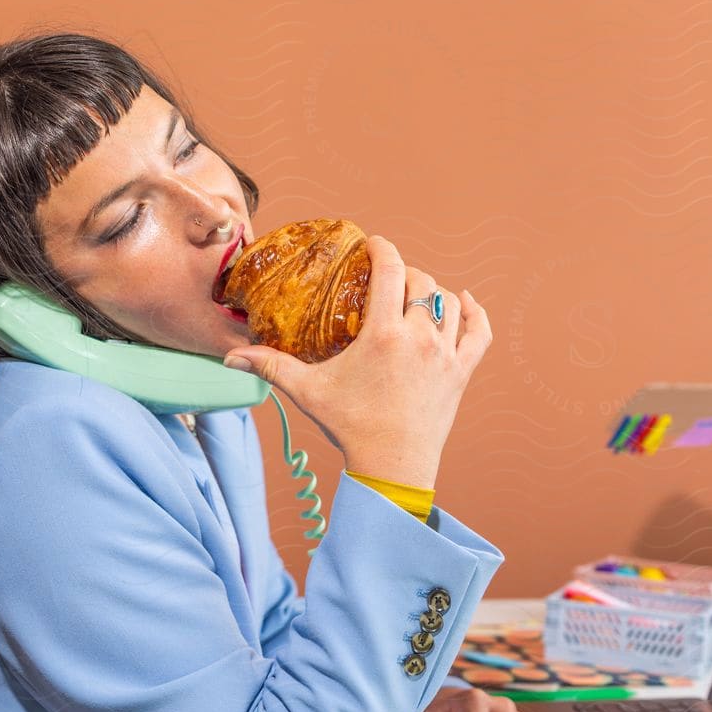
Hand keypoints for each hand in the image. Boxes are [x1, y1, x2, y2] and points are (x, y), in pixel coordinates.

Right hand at [223, 235, 490, 486]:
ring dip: (432, 293)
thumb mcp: (309, 392)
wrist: (393, 466)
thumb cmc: (350, 426)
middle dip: (404, 273)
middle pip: (421, 282)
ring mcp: (445, 355)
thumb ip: (272, 367)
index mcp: (384, 334)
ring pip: (449, 303)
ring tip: (414, 297)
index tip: (373, 245)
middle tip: (386, 279)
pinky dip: (475, 313)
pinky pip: (479, 332)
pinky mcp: (461, 373)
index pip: (390, 271)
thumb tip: (231, 357)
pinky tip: (465, 303)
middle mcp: (419, 337)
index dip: (383, 249)